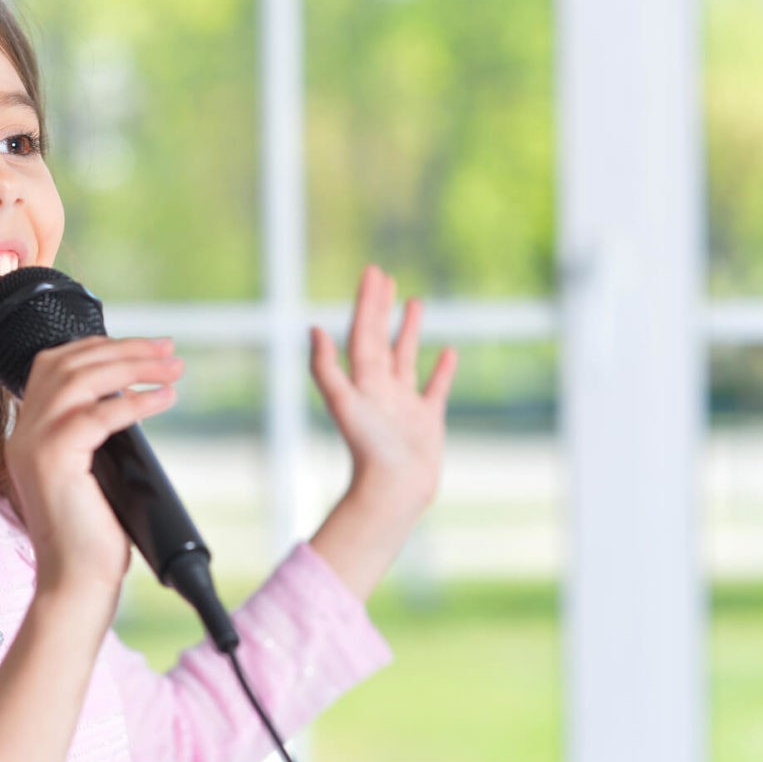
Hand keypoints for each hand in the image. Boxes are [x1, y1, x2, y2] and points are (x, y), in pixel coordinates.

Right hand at [5, 336, 183, 600]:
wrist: (76, 583)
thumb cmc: (92, 537)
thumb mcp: (94, 472)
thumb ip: (98, 433)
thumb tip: (133, 395)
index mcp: (28, 433)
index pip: (54, 366)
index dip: (99, 348)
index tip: (144, 348)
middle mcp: (23, 433)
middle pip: (67, 363)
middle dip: (123, 349)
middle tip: (167, 349)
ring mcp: (33, 444)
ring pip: (78, 379)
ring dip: (131, 365)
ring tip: (171, 366)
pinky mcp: (53, 460)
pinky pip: (98, 415)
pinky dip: (135, 401)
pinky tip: (164, 397)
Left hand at [308, 265, 457, 599]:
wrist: (392, 488)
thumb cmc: (367, 447)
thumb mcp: (343, 401)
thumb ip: (325, 366)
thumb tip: (313, 328)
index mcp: (361, 378)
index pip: (363, 331)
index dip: (367, 301)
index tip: (373, 272)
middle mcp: (380, 386)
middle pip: (380, 337)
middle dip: (381, 307)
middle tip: (385, 276)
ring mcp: (404, 402)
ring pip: (406, 356)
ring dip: (408, 330)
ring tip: (415, 302)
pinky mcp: (427, 420)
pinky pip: (435, 388)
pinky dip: (442, 370)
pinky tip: (449, 351)